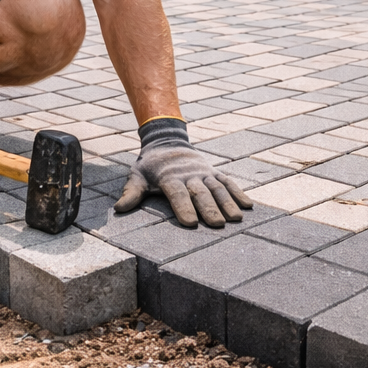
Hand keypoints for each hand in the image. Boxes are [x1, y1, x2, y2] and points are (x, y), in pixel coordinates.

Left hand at [115, 118, 252, 226]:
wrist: (167, 142)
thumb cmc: (150, 166)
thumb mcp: (137, 176)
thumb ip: (132, 193)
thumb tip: (119, 209)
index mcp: (170, 177)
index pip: (177, 193)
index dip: (183, 207)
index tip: (190, 223)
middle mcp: (189, 175)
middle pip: (200, 193)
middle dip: (209, 208)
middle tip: (217, 225)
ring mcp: (204, 172)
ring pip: (217, 188)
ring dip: (227, 203)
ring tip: (236, 219)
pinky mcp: (213, 172)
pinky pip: (228, 181)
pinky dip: (238, 192)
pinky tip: (248, 205)